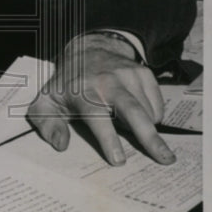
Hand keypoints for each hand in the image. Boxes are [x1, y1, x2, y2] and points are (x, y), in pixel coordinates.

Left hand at [27, 34, 173, 165]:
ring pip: (147, 112)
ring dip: (145, 129)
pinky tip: (136, 114)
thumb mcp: (46, 102)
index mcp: (83, 92)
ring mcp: (129, 76)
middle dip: (149, 137)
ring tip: (129, 128)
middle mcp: (108, 82)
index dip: (108, 138)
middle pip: (133, 112)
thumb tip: (60, 144)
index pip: (96, 116)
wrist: (87, 51)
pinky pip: (157, 105)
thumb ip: (47, 124)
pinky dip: (151, 117)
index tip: (118, 160)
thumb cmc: (67, 84)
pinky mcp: (144, 73)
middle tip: (165, 159)